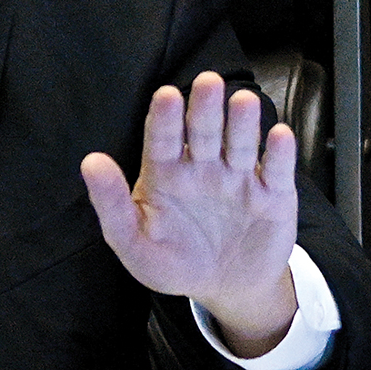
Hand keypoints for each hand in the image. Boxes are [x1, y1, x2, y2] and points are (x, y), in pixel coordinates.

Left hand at [81, 72, 298, 358]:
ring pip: (240, 143)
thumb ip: (111, 204)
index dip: (165, 117)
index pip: (163, 138)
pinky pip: (278, 171)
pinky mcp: (273, 196)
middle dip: (205, 107)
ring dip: (242, 122)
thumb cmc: (172, 261)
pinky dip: (280, 153)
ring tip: (242, 101)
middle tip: (207, 82)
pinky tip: (279, 135)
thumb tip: (90, 162)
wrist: (226, 288)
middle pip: (204, 132)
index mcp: (165, 172)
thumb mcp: (132, 242)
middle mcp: (202, 167)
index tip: (166, 95)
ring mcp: (239, 178)